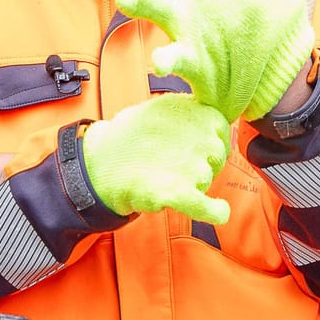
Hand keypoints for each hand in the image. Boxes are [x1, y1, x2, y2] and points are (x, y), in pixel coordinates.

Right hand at [80, 94, 232, 224]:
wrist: (99, 163)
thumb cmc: (128, 137)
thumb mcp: (160, 108)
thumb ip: (188, 115)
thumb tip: (210, 126)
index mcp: (194, 111)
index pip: (220, 130)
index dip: (206, 140)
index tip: (189, 145)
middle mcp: (198, 137)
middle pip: (217, 157)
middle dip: (201, 162)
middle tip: (171, 163)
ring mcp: (191, 165)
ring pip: (207, 180)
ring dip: (192, 182)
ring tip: (162, 176)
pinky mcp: (179, 192)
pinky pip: (207, 207)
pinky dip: (215, 211)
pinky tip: (219, 210)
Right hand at [103, 0, 314, 121]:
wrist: (279, 59)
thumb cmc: (266, 13)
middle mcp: (180, 11)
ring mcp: (187, 40)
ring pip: (161, 27)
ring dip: (145, 16)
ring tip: (133, 11)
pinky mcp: (199, 66)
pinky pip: (179, 62)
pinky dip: (167, 61)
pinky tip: (161, 63)